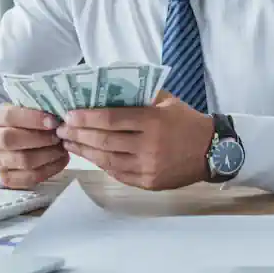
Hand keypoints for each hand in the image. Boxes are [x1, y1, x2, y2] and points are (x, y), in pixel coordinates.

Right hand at [0, 105, 69, 188]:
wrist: (8, 140)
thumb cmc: (23, 121)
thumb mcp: (25, 108)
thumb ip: (38, 109)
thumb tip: (60, 115)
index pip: (9, 116)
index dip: (32, 119)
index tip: (53, 121)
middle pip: (11, 140)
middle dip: (40, 138)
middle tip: (59, 136)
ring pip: (22, 161)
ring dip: (48, 154)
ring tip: (62, 148)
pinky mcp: (6, 178)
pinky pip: (29, 178)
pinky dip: (50, 169)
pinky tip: (61, 159)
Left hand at [56, 93, 214, 190]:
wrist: (212, 151)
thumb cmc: (186, 121)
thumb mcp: (167, 101)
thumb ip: (140, 95)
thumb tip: (107, 90)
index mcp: (152, 121)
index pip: (111, 119)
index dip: (87, 117)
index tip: (69, 114)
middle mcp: (148, 145)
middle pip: (104, 140)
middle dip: (78, 134)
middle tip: (61, 128)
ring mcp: (147, 166)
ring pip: (107, 159)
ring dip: (84, 150)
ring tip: (69, 142)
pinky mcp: (147, 182)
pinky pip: (117, 173)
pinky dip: (100, 163)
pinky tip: (89, 155)